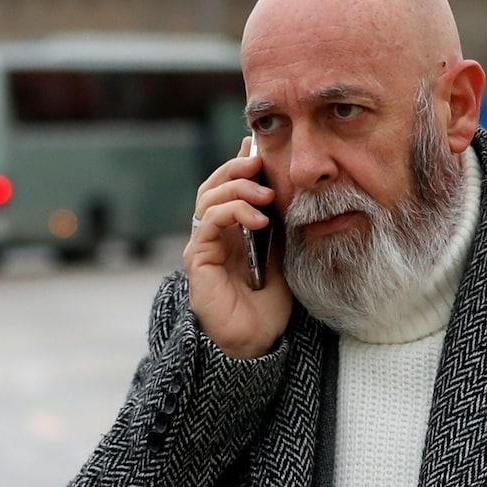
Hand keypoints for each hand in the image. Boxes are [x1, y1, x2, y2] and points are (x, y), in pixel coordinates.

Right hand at [185, 141, 290, 359]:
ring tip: (265, 194)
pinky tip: (258, 219)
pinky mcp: (198, 259)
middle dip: (236, 167)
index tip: (260, 146)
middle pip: (213, 185)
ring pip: (208, 198)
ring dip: (237, 188)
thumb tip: (288, 189)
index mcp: (231, 230)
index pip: (229, 186)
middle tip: (259, 160)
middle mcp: (212, 234)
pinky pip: (208, 222)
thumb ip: (278, 224)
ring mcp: (202, 245)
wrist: (258, 340)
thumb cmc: (269, 303)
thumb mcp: (281, 253)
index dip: (240, 163)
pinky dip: (233, 212)